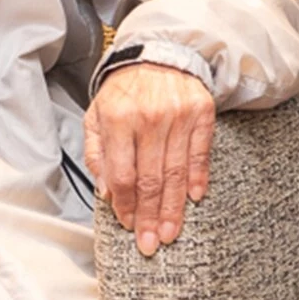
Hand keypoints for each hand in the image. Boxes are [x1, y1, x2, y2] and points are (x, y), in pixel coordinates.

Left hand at [83, 63, 214, 256]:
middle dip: (150, 217)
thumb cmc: (124, 91)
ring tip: (170, 232)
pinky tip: (194, 200)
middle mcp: (150, 118)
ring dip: (173, 209)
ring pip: (176, 173)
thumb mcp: (96, 115)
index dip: (125, 204)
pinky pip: (200, 155)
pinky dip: (197, 180)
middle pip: (151, 180)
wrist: (157, 56)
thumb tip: (106, 191)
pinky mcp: (202, 114)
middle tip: (150, 243)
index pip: (123, 174)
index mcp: (118, 118)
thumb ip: (97, 153)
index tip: (126, 224)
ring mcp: (179, 116)